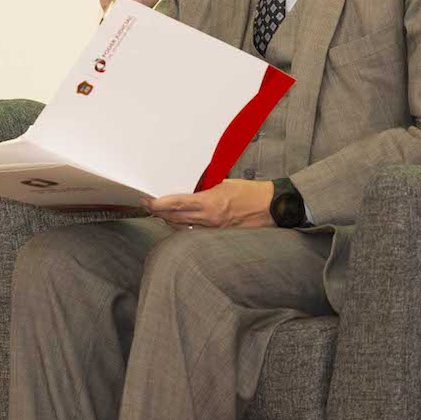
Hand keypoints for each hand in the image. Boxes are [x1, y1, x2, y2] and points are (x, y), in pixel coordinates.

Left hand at [146, 178, 274, 229]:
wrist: (272, 208)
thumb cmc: (251, 192)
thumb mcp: (225, 183)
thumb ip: (206, 187)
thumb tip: (191, 188)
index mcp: (210, 202)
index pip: (179, 204)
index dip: (161, 204)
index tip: (149, 201)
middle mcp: (210, 219)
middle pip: (175, 218)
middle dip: (159, 212)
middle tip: (148, 205)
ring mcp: (214, 230)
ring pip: (183, 228)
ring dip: (169, 221)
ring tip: (160, 213)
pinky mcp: (219, 236)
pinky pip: (195, 234)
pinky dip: (184, 228)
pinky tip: (178, 223)